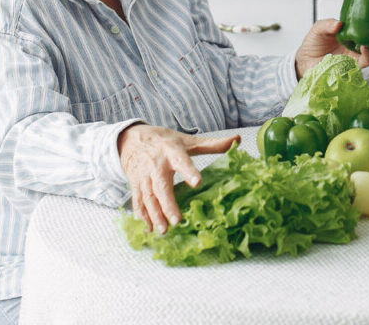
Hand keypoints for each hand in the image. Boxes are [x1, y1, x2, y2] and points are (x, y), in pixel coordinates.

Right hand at [117, 123, 238, 233]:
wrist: (132, 139)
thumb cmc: (165, 141)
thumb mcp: (188, 141)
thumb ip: (213, 144)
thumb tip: (237, 140)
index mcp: (172, 152)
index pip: (182, 161)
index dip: (189, 171)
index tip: (197, 182)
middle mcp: (156, 165)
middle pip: (161, 186)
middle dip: (168, 204)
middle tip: (176, 221)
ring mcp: (144, 176)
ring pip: (149, 197)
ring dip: (155, 214)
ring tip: (164, 230)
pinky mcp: (136, 184)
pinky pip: (138, 201)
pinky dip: (142, 215)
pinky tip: (149, 228)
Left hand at [294, 18, 368, 78]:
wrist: (304, 61)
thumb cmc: (313, 44)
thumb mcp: (319, 28)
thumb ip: (327, 24)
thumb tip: (339, 23)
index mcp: (354, 34)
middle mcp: (358, 46)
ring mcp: (356, 57)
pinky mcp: (352, 67)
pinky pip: (365, 62)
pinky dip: (368, 54)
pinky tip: (366, 46)